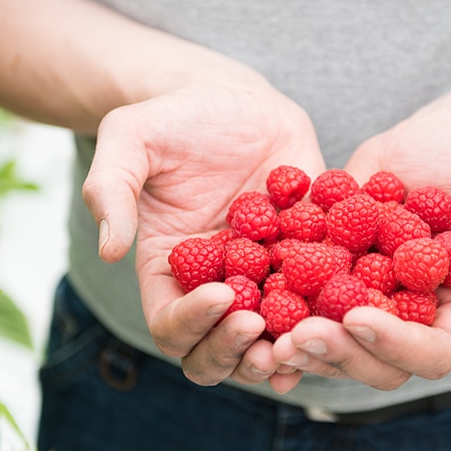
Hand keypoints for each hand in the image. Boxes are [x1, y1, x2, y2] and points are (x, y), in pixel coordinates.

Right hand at [82, 80, 325, 387]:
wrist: (233, 98)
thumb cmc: (173, 118)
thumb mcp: (129, 139)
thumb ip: (111, 190)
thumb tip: (109, 251)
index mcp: (167, 269)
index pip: (170, 324)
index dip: (193, 323)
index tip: (223, 294)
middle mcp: (213, 284)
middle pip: (215, 351)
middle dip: (235, 353)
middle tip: (259, 331)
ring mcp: (262, 278)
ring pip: (267, 341)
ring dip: (282, 351)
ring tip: (302, 337)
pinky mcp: (304, 258)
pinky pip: (316, 302)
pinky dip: (326, 320)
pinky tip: (341, 322)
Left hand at [273, 114, 450, 389]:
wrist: (426, 141)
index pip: (432, 350)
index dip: (397, 343)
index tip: (360, 316)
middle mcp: (407, 316)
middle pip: (373, 359)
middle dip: (337, 353)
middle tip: (299, 335)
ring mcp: (363, 299)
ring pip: (328, 340)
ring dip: (295, 339)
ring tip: (258, 324)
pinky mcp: (327, 277)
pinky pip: (297, 300)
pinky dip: (270, 301)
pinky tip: (240, 290)